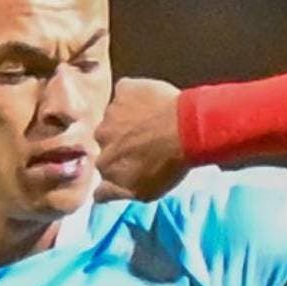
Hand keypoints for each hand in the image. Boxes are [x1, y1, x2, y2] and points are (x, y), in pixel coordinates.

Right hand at [95, 77, 187, 201]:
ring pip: (114, 117)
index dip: (116, 166)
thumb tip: (98, 194)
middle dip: (121, 141)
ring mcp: (111, 112)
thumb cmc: (170, 165)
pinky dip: (135, 97)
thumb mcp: (143, 192)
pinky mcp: (124, 90)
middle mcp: (101, 137)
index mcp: (104, 164)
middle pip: (107, 140)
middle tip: (146, 142)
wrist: (188, 130)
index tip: (130, 163)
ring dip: (128, 120)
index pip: (102, 167)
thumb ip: (115, 192)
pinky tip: (152, 103)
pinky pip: (125, 93)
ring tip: (153, 123)